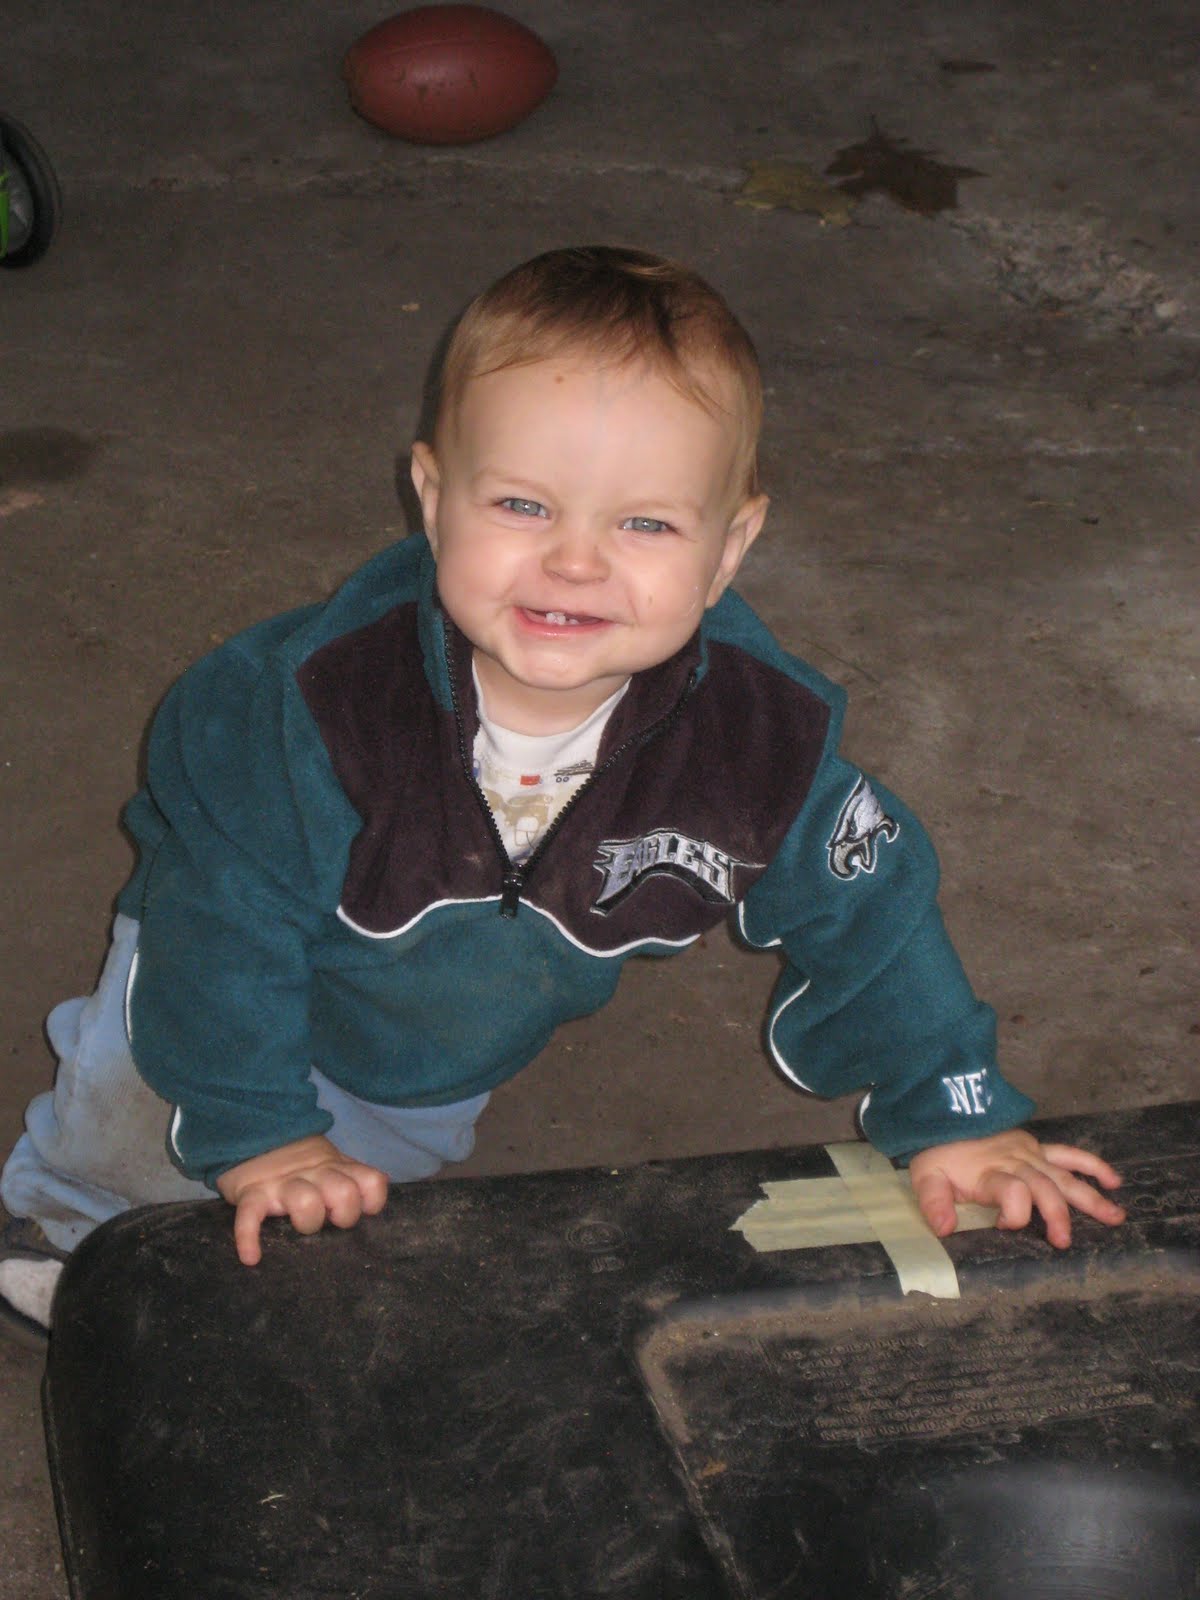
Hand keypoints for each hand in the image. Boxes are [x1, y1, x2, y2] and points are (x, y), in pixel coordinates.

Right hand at [216, 1134, 388, 1265]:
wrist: (254, 1136)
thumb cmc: (300, 1165)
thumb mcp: (331, 1164)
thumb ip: (352, 1179)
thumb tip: (372, 1206)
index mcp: (338, 1169)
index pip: (371, 1183)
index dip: (371, 1201)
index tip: (362, 1210)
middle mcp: (315, 1174)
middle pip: (344, 1194)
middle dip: (342, 1214)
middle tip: (328, 1219)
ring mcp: (283, 1184)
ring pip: (305, 1202)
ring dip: (306, 1221)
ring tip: (297, 1227)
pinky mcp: (252, 1193)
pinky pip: (250, 1216)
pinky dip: (248, 1238)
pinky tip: (251, 1257)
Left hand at [909, 1129, 1124, 1249]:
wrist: (947, 1116)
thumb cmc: (940, 1153)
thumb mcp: (927, 1177)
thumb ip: (934, 1202)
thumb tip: (944, 1229)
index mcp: (989, 1172)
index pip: (1011, 1191)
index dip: (1013, 1213)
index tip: (1003, 1227)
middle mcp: (1015, 1162)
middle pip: (1044, 1187)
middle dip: (1056, 1215)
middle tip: (1063, 1242)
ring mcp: (1030, 1154)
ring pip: (1064, 1177)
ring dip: (1090, 1198)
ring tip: (1115, 1217)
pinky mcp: (1037, 1147)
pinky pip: (1069, 1154)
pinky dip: (1092, 1165)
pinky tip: (1113, 1181)